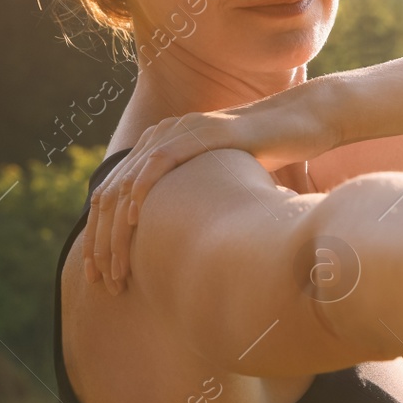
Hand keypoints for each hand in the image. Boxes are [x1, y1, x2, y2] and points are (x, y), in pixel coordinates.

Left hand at [79, 83, 339, 293]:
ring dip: (117, 227)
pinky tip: (136, 216)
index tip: (99, 275)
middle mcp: (164, 135)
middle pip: (112, 192)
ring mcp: (183, 129)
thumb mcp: (220, 183)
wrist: (302, 122)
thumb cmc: (267, 154)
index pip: (113, 195)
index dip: (100, 236)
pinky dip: (144, 186)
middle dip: (101, 241)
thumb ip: (195, 202)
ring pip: (130, 181)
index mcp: (160, 147)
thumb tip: (183, 244)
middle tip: (102, 280)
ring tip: (116, 264)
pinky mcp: (206, 131)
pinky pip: (164, 157)